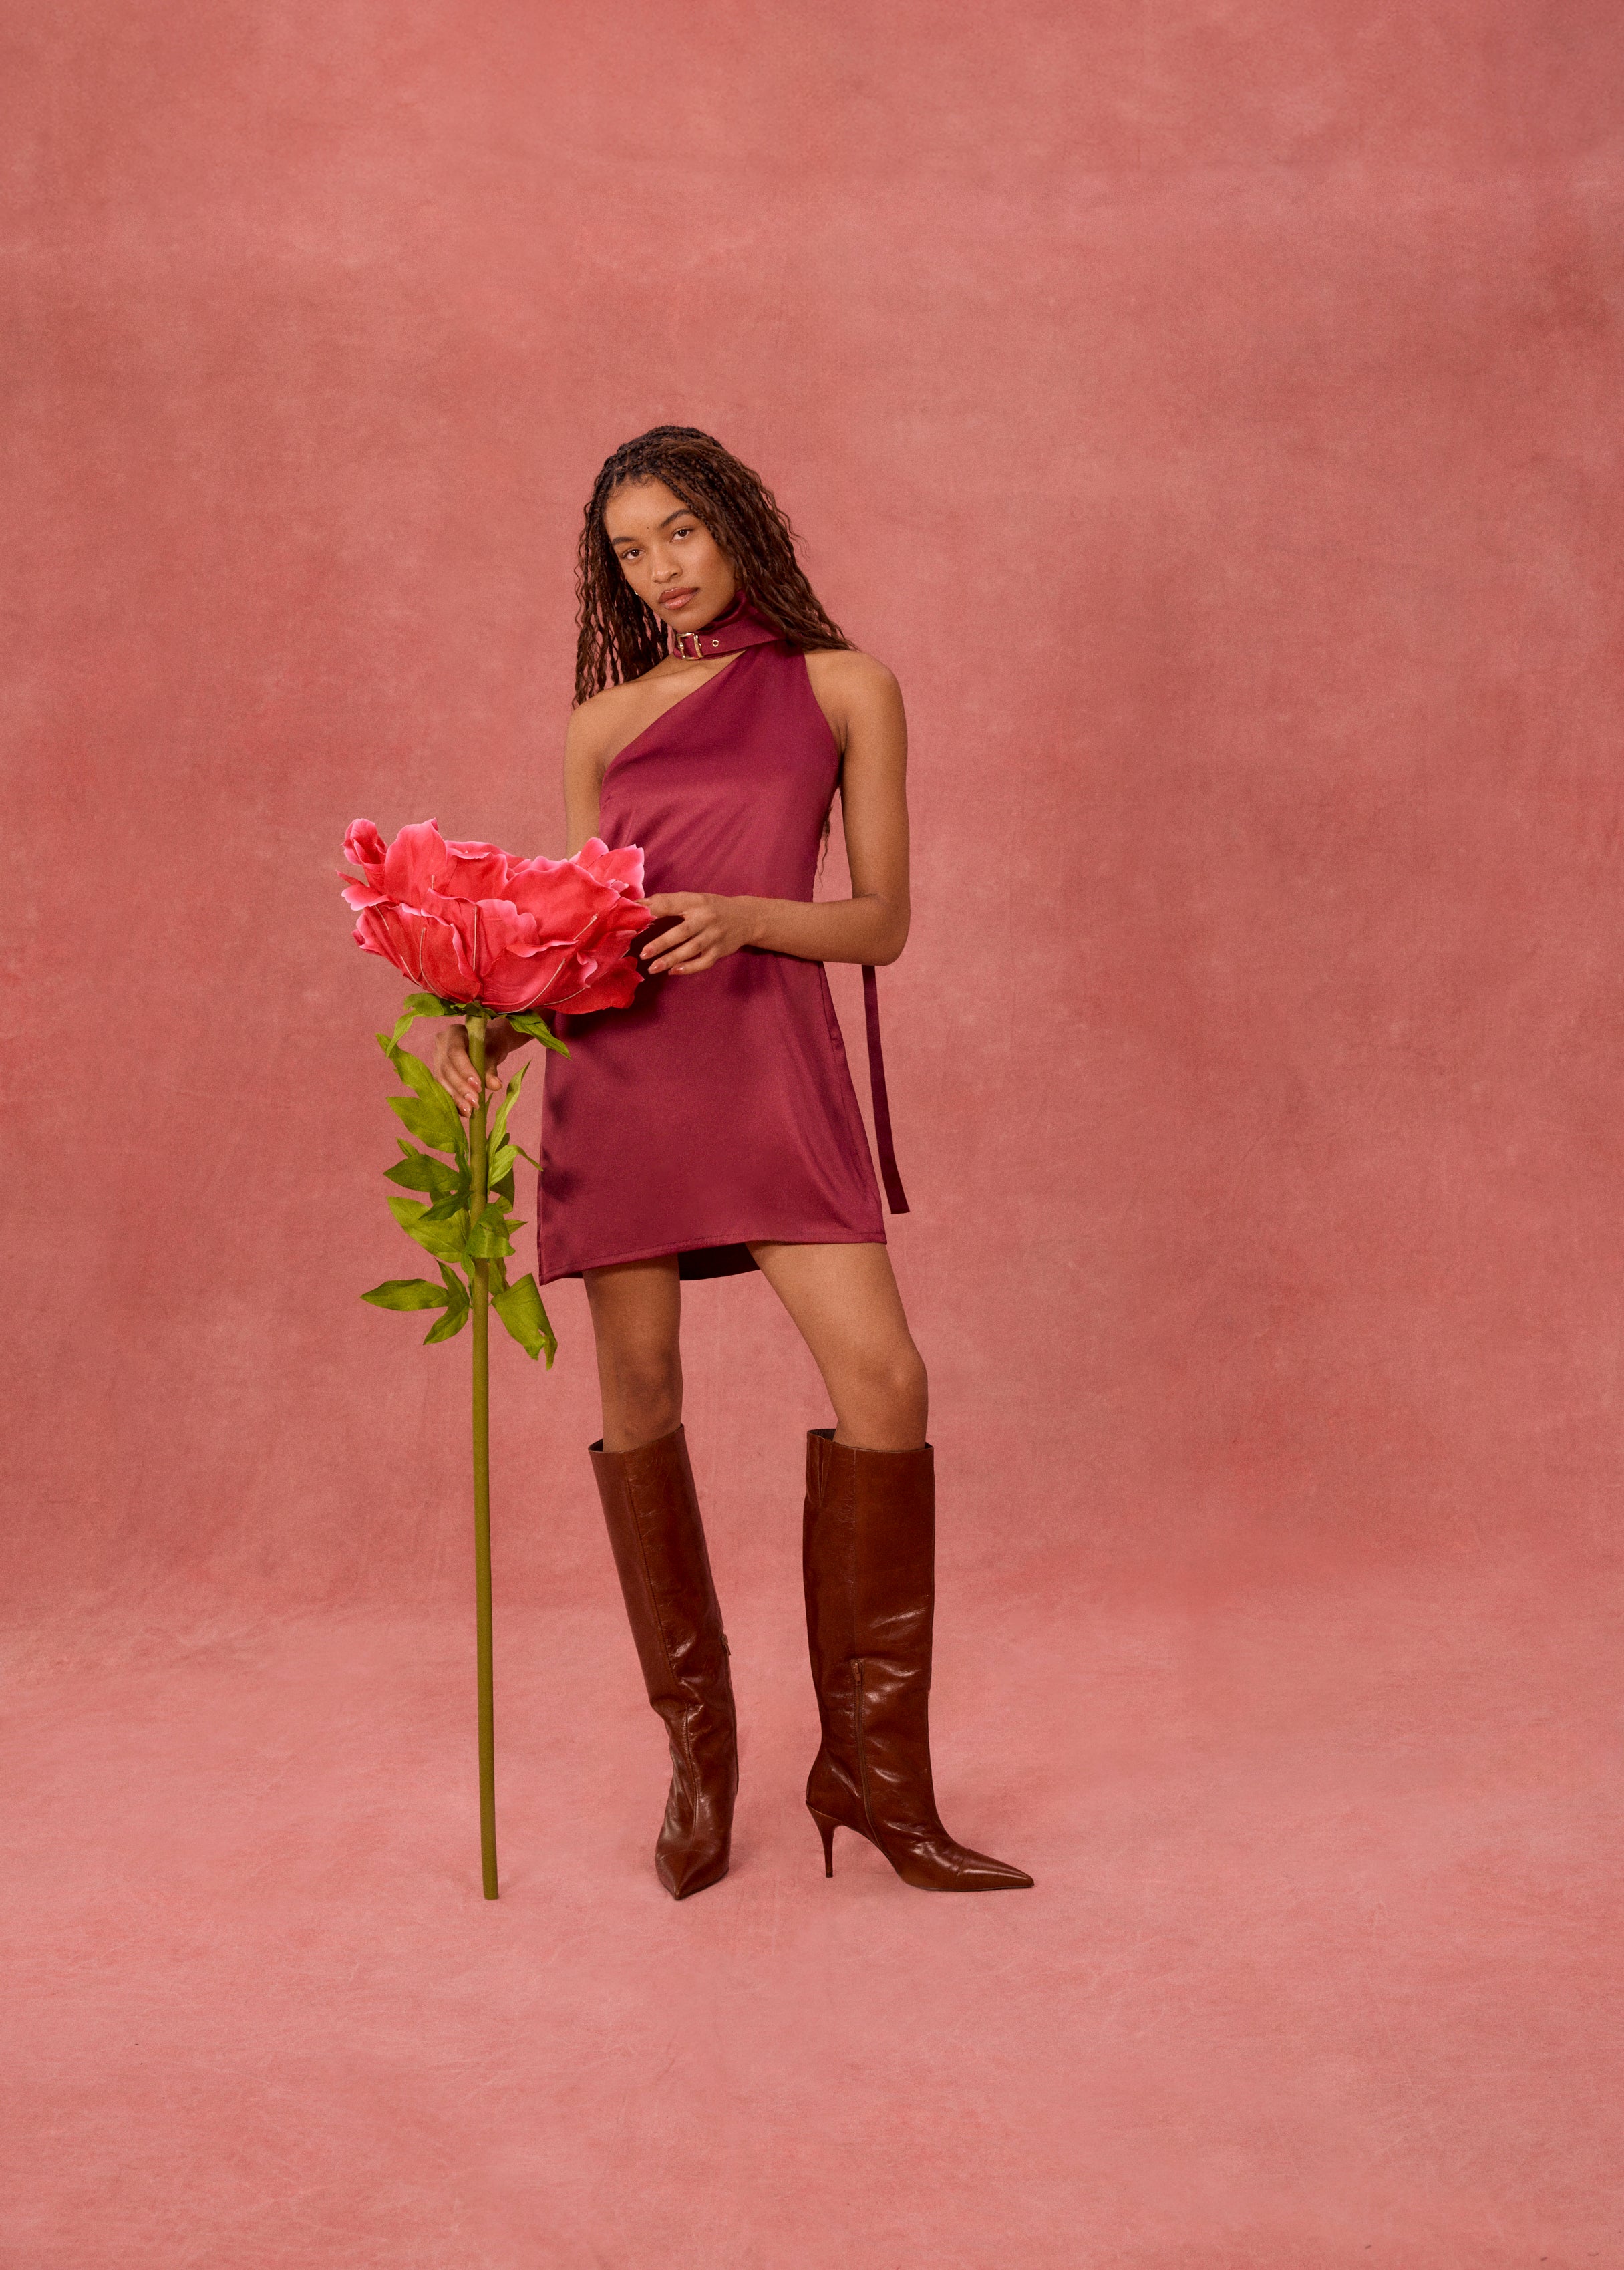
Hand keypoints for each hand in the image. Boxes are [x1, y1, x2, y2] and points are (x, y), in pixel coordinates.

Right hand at [429, 1017, 524, 1117]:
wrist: (486, 1045)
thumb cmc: (490, 1045)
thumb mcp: (494, 1053)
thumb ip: (491, 1069)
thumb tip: (495, 1085)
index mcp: (453, 1033)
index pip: (454, 1052)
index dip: (465, 1070)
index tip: (478, 1086)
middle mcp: (440, 1045)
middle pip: (446, 1069)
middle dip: (461, 1088)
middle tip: (475, 1102)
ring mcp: (436, 1059)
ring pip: (442, 1080)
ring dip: (456, 1097)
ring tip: (470, 1110)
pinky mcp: (437, 1073)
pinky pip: (442, 1088)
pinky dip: (453, 1101)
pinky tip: (464, 1112)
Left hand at [638, 892, 756, 975]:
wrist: (746, 918)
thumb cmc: (712, 908)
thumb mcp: (695, 899)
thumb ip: (669, 902)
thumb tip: (640, 906)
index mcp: (697, 902)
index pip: (674, 904)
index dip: (655, 907)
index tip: (637, 912)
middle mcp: (706, 919)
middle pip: (682, 932)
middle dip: (662, 943)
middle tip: (643, 953)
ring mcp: (714, 936)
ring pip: (691, 950)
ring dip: (671, 959)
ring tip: (652, 968)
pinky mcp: (720, 951)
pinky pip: (703, 962)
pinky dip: (689, 968)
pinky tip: (673, 971)